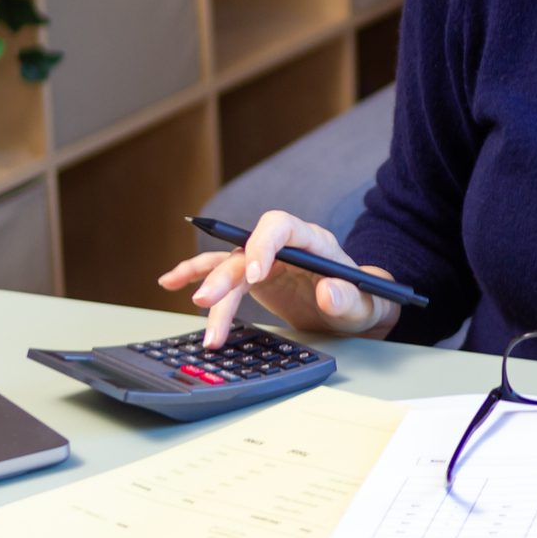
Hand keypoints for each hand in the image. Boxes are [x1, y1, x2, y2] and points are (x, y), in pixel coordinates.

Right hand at [156, 209, 400, 347]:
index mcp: (313, 242)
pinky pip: (221, 272)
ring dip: (206, 282)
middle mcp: (284, 246)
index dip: (263, 245)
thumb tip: (328, 291)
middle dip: (225, 275)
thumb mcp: (365, 307)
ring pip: (229, 264)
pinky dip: (195, 275)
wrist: (358, 310)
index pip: (280, 227)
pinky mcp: (254, 277)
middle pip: (246, 250)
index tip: (255, 275)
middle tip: (207, 303)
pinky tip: (170, 282)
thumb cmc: (364, 303)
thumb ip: (349, 299)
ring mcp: (267, 260)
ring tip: (188, 300)